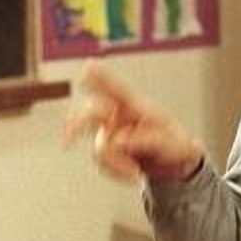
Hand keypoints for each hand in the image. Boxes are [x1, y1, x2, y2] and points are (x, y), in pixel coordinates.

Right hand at [62, 62, 203, 182]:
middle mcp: (116, 115)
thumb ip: (146, 140)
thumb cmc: (174, 145)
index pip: (116, 89)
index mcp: (134, 106)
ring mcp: (108, 132)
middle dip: (77, 126)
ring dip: (116, 165)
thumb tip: (118, 141)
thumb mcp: (169, 143)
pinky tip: (132, 173)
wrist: (173, 165)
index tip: (88, 66)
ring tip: (136, 172)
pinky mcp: (106, 150)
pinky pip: (102, 165)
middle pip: (90, 113)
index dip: (101, 78)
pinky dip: (117, 172)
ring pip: (99, 149)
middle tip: (66, 143)